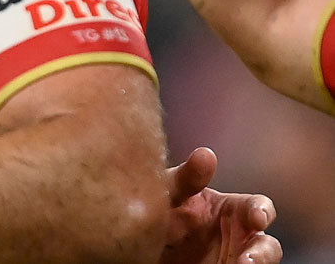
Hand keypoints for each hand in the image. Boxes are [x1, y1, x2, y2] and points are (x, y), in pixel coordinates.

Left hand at [161, 148, 280, 263]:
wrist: (140, 240)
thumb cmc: (160, 207)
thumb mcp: (169, 191)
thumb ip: (186, 178)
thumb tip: (206, 154)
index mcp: (231, 209)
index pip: (258, 207)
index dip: (262, 211)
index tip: (257, 219)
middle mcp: (238, 236)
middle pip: (266, 245)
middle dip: (262, 253)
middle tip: (246, 261)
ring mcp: (232, 257)